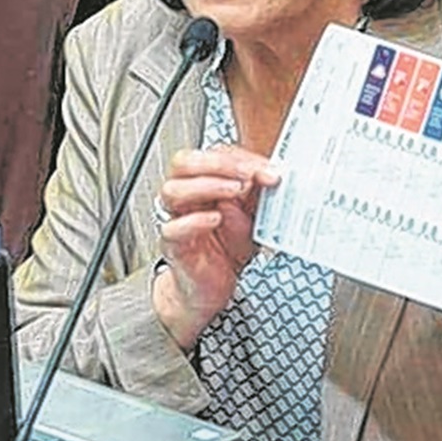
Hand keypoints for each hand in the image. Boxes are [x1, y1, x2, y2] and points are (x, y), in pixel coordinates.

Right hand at [150, 146, 280, 349]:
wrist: (213, 285)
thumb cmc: (227, 247)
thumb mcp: (252, 215)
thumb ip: (258, 194)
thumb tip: (269, 174)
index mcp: (203, 182)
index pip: (211, 155)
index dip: (239, 158)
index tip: (267, 168)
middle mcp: (186, 197)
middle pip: (183, 163)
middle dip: (218, 164)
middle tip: (247, 175)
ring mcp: (176, 219)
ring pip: (173, 190)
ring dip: (207, 186)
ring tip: (235, 192)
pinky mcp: (174, 246)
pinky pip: (172, 228)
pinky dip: (195, 221)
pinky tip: (215, 219)